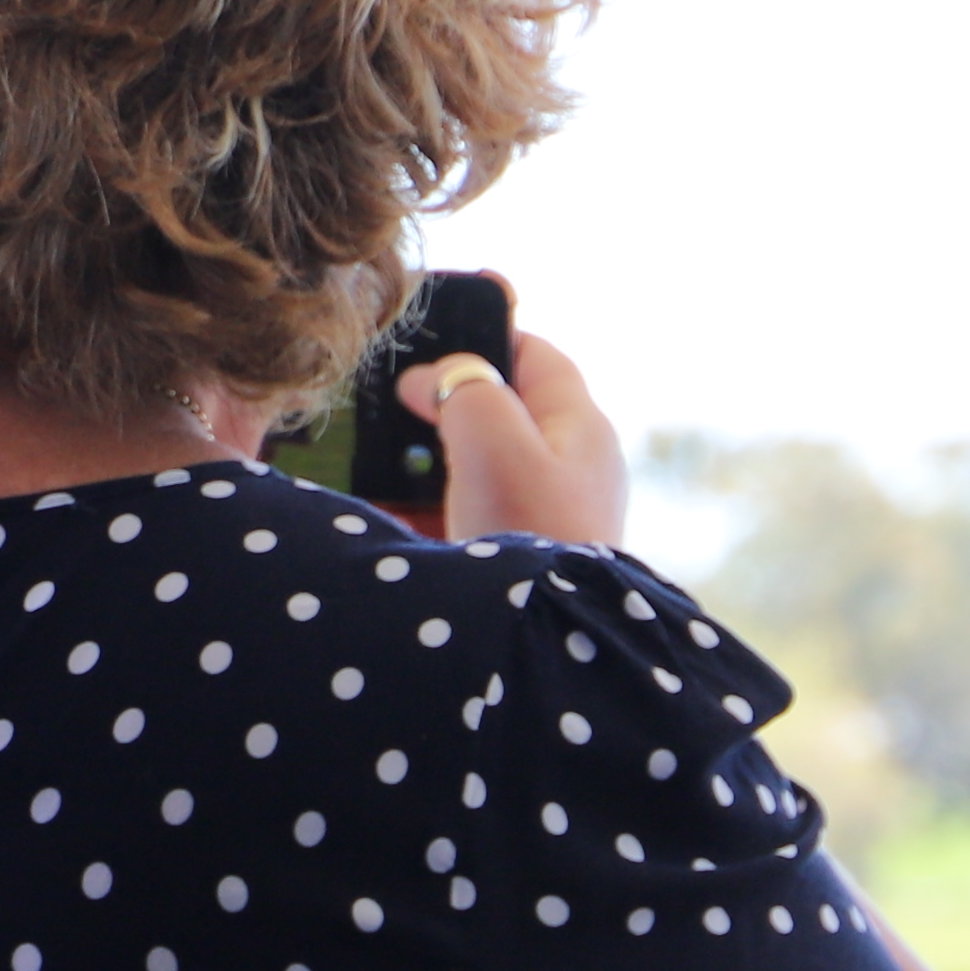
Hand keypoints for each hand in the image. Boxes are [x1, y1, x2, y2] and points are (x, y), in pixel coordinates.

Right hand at [412, 315, 626, 547]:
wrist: (547, 639)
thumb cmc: (529, 532)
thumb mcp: (491, 439)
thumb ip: (463, 388)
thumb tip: (430, 379)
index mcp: (580, 424)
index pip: (535, 353)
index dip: (485, 333)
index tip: (435, 331)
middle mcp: (574, 465)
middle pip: (504, 409)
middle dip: (447, 406)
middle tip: (396, 407)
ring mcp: (553, 511)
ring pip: (483, 464)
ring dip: (433, 461)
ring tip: (389, 468)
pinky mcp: (529, 555)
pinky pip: (471, 515)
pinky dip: (433, 509)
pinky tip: (402, 517)